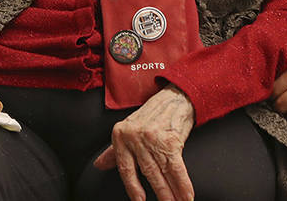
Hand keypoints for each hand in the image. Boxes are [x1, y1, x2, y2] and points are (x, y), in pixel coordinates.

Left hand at [94, 85, 195, 200]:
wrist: (174, 97)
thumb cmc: (151, 115)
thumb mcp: (127, 129)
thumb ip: (114, 151)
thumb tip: (99, 165)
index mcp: (121, 135)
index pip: (125, 168)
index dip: (132, 187)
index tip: (139, 200)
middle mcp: (135, 137)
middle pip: (147, 173)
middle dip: (159, 193)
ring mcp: (153, 138)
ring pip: (163, 173)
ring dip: (172, 193)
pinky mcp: (170, 139)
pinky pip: (177, 167)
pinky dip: (183, 184)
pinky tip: (187, 195)